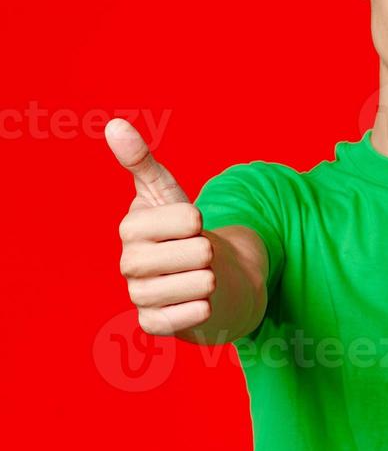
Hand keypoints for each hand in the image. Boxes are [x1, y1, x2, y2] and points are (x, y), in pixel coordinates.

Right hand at [106, 118, 215, 335]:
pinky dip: (202, 308)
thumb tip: (115, 126)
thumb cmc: (182, 231)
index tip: (190, 224)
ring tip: (200, 275)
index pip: (188, 218)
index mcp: (131, 227)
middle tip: (198, 254)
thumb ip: (144, 163)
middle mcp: (128, 263)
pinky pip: (189, 316)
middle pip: (198, 252)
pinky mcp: (153, 324)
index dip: (200, 220)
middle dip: (209, 251)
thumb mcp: (168, 194)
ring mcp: (139, 295)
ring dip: (209, 279)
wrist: (201, 275)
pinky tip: (199, 302)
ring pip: (198, 284)